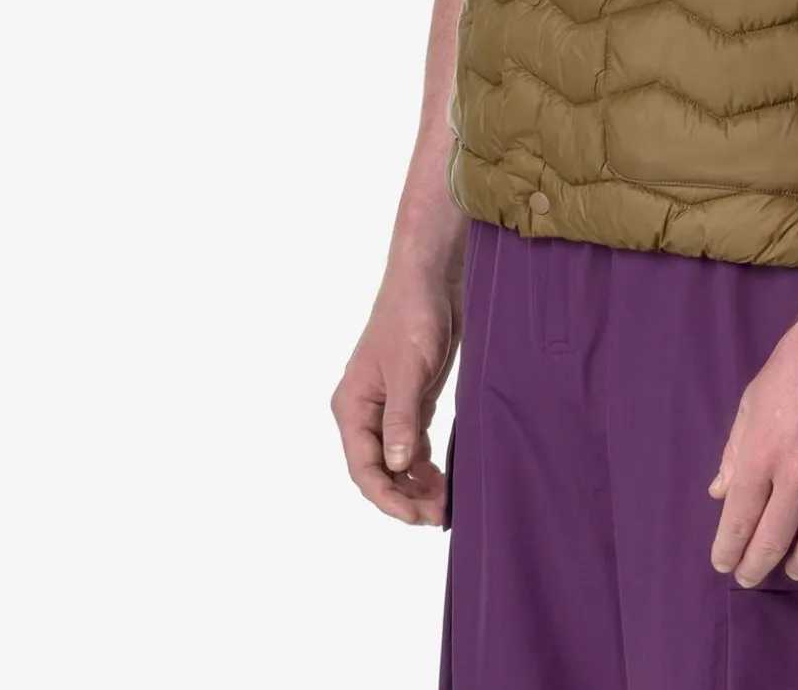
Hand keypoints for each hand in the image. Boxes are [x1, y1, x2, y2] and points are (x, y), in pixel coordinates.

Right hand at [331, 258, 462, 525]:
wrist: (430, 280)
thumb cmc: (412, 316)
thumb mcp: (409, 369)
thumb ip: (402, 419)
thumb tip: (395, 466)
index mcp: (353, 406)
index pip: (363, 468)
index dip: (387, 498)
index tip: (415, 518)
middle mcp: (365, 412)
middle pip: (379, 471)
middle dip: (405, 497)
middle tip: (439, 518)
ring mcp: (388, 408)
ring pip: (396, 462)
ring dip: (417, 486)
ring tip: (445, 506)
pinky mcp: (411, 400)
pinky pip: (412, 445)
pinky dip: (425, 466)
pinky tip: (443, 481)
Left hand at [707, 305, 797, 585]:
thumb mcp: (753, 399)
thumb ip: (735, 449)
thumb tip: (718, 492)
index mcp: (761, 452)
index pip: (738, 520)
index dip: (728, 550)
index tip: (724, 564)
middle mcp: (797, 473)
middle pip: (773, 541)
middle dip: (756, 566)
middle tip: (749, 576)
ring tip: (791, 567)